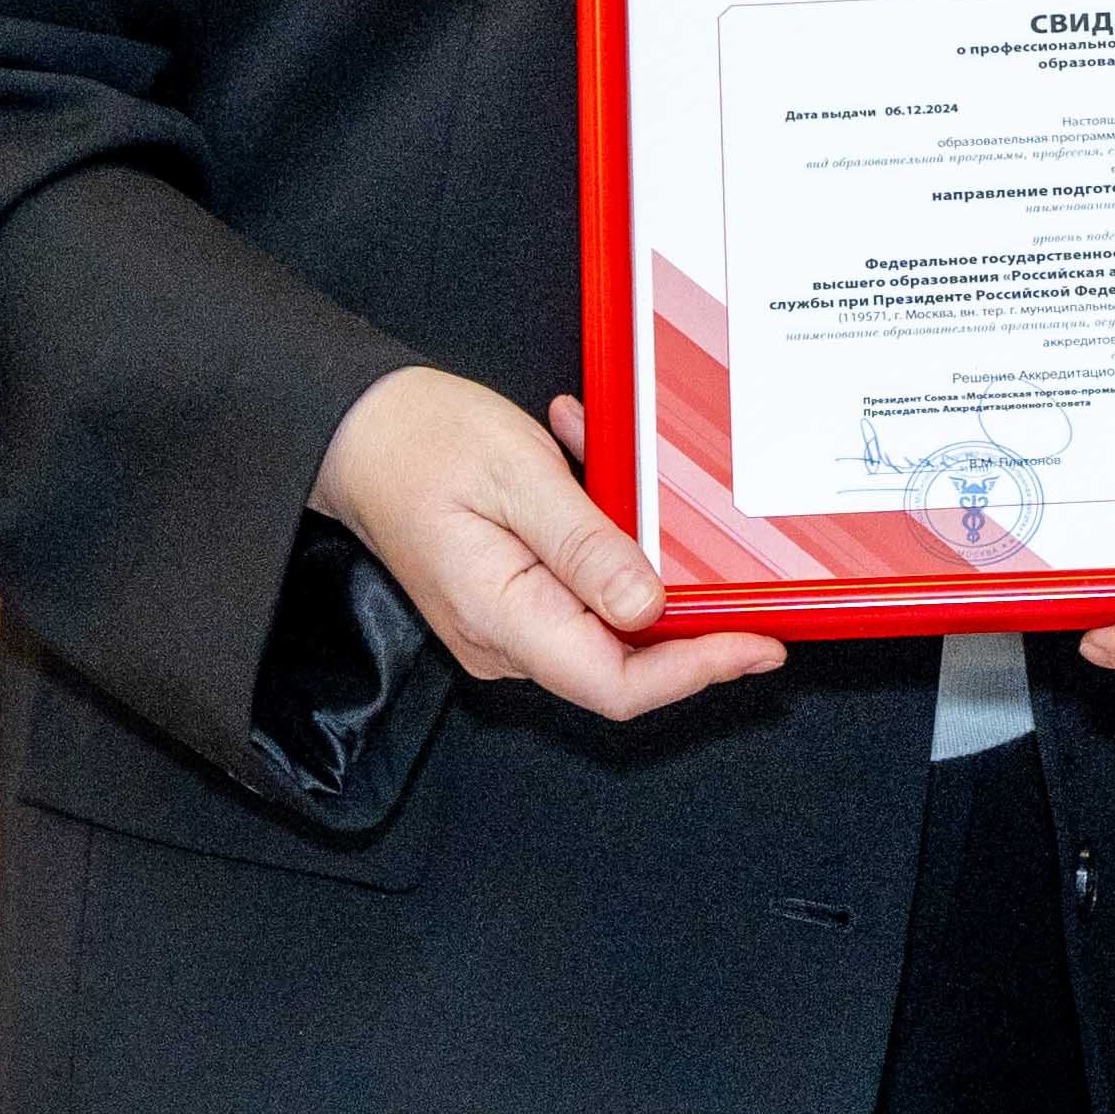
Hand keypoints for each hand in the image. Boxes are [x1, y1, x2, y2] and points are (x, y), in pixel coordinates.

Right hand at [311, 367, 783, 721]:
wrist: (353, 429)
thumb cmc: (419, 442)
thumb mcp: (516, 476)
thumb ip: (586, 546)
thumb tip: (649, 608)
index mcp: (503, 619)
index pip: (617, 684)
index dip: (698, 671)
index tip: (760, 641)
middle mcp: (506, 641)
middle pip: (625, 661)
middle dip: (689, 612)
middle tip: (743, 568)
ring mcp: (509, 625)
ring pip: (610, 618)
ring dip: (640, 550)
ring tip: (625, 469)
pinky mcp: (514, 599)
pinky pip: (583, 587)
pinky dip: (606, 535)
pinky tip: (592, 463)